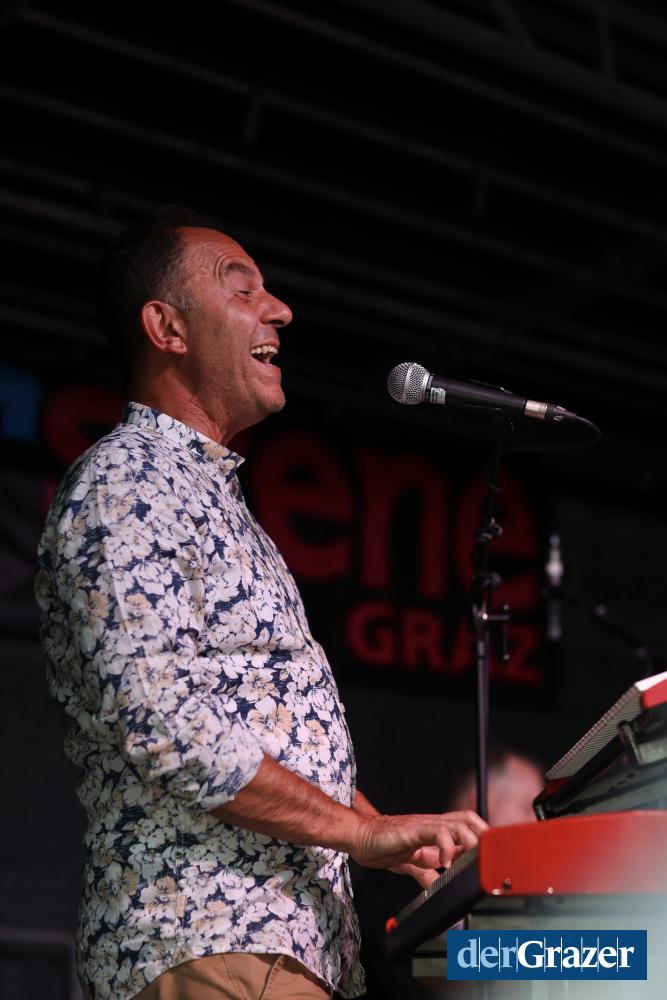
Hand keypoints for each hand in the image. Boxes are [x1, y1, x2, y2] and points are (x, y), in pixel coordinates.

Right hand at [349, 810, 487, 873]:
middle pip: (469, 819)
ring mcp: (425, 825)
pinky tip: (446, 863)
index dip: (482, 838)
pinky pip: (438, 832)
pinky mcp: (415, 829)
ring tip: (473, 859)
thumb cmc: (384, 845)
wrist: (362, 837)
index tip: (491, 856)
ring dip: (471, 841)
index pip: (467, 827)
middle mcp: (434, 825)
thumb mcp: (411, 864)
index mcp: (436, 832)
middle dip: (483, 835)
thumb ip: (427, 874)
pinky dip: (447, 847)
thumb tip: (438, 887)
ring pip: (459, 823)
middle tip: (487, 856)